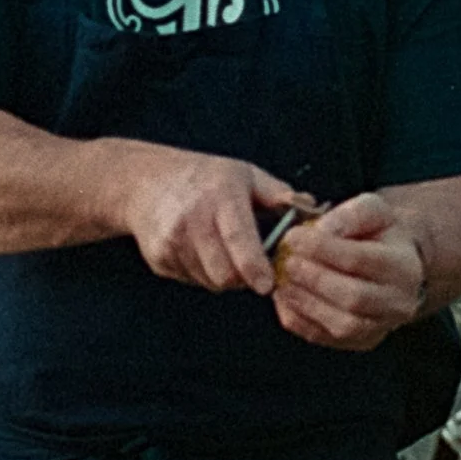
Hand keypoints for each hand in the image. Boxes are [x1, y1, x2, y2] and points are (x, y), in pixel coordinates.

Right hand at [116, 147, 303, 295]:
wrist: (145, 182)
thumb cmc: (205, 178)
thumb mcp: (245, 175)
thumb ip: (279, 195)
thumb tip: (315, 211)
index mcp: (220, 196)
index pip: (238, 238)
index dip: (254, 267)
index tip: (267, 284)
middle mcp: (192, 219)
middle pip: (225, 273)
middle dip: (244, 278)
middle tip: (252, 265)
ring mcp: (171, 241)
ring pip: (210, 281)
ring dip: (224, 276)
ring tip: (223, 251)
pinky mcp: (159, 258)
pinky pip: (192, 280)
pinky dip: (203, 273)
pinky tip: (201, 250)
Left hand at [271, 193, 426, 353]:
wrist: (391, 263)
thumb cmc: (378, 233)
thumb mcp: (373, 210)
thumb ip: (349, 215)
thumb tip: (322, 230)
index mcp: (403, 266)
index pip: (359, 260)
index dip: (322, 249)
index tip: (293, 237)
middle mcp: (398, 302)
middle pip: (353, 298)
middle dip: (312, 278)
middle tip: (285, 260)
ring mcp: (380, 327)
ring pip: (341, 324)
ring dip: (304, 301)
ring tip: (282, 278)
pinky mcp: (359, 342)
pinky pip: (324, 337)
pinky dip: (298, 319)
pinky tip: (285, 297)